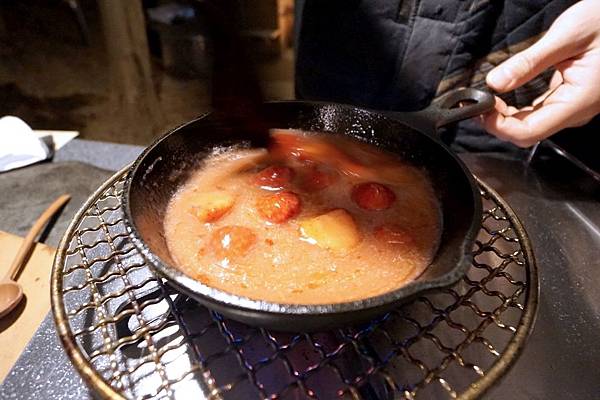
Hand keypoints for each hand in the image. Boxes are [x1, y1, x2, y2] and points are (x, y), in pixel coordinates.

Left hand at [483, 0, 599, 146]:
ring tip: (487, 97)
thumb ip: (529, 62)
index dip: (499, 126)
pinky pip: (539, 112)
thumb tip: (495, 83)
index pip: (529, 132)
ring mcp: (574, 106)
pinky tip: (504, 95)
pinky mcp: (570, 98)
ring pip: (531, 123)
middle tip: (478, 100)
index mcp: (578, 101)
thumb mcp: (568, 35)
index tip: (481, 108)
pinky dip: (517, 108)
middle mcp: (576, 111)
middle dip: (497, 120)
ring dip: (505, 115)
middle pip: (527, 131)